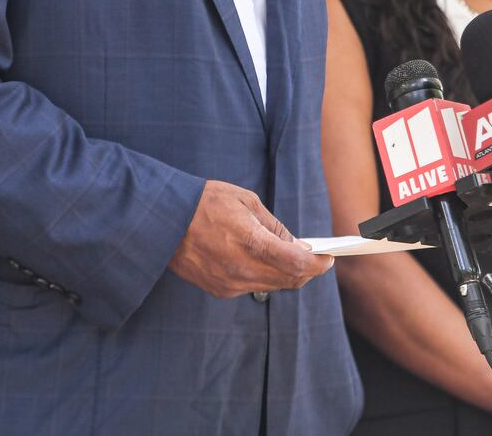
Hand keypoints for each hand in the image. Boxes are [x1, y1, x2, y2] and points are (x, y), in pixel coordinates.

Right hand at [167, 180, 333, 297]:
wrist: (163, 219)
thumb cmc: (205, 202)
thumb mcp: (246, 201)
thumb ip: (274, 226)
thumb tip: (296, 245)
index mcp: (252, 243)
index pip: (298, 264)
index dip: (319, 263)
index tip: (328, 257)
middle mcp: (243, 270)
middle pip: (290, 280)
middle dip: (306, 270)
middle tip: (314, 257)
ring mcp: (230, 283)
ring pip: (272, 286)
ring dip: (285, 274)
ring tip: (287, 255)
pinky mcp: (219, 290)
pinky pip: (251, 287)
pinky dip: (262, 276)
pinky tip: (259, 260)